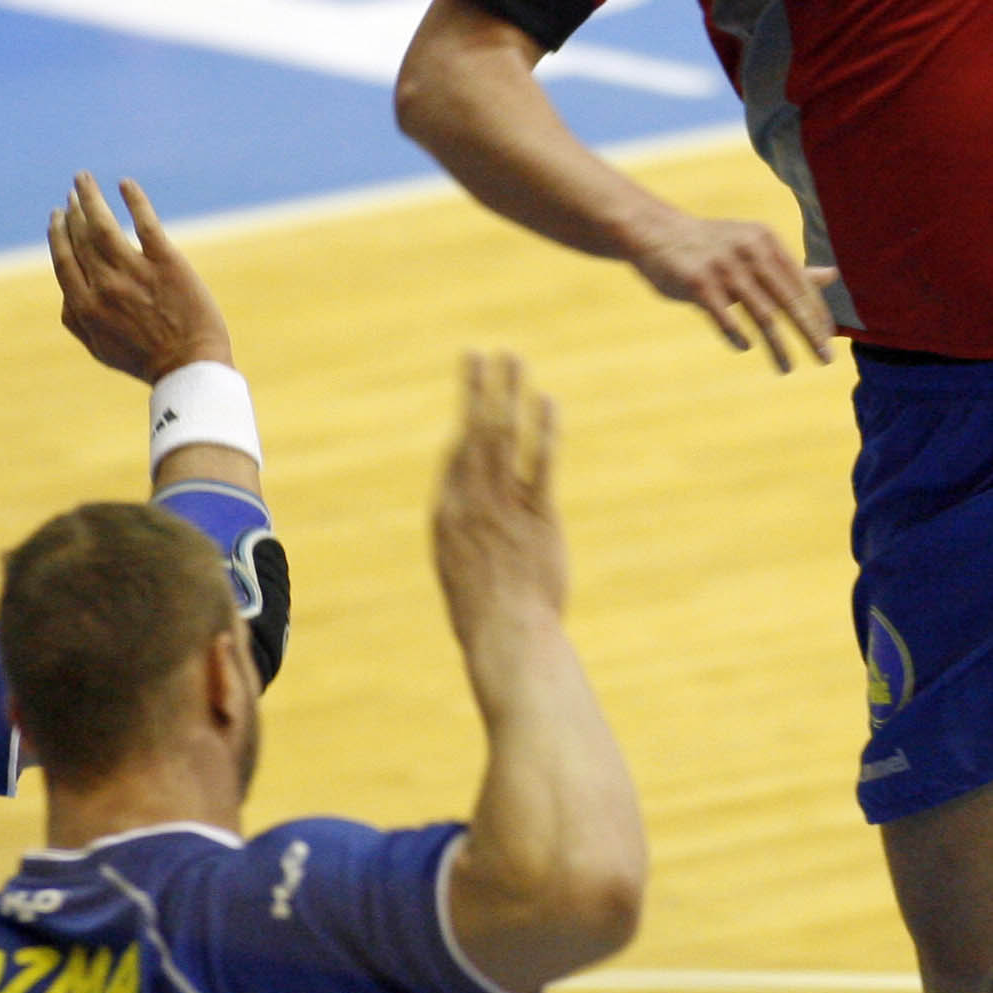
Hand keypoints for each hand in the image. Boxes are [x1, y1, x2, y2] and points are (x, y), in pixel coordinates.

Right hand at [48, 174, 233, 383]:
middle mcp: (104, 284)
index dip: (57, 235)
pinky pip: (145, 222)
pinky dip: (133, 200)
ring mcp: (134, 271)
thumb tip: (65, 293)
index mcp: (85, 306)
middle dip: (73, 211)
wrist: (190, 366)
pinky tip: (125, 184)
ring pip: (103, 224)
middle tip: (73, 192)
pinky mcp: (166, 261)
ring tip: (83, 180)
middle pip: (80, 238)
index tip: (57, 216)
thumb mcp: (99, 349)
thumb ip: (75, 320)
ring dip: (90, 197)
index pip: (63, 260)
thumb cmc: (145, 360)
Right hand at [431, 355, 566, 632]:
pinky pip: (540, 461)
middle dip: (476, 388)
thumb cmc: (484, 619)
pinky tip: (546, 400)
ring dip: (506, 391)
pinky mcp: (538, 515)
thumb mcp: (460, 577)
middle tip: (479, 353)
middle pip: (473, 431)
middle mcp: (470, 502)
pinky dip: (544, 427)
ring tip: (511, 358)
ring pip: (502, 435)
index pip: (455, 456)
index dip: (465, 423)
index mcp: (446, 516)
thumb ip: (466, 544)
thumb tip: (473, 533)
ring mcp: (503, 506)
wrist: (507, 639)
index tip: (474, 395)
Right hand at [624, 211, 834, 370]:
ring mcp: (723, 267)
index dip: (817, 313)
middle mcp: (749, 251)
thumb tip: (834, 276)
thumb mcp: (755, 248)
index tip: (829, 338)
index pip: (801, 284)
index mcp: (766, 241)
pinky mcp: (697, 282)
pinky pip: (725, 318)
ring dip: (779, 346)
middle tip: (827, 360)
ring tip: (788, 369)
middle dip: (810, 333)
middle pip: (789, 300)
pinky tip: (745, 347)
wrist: (656, 232)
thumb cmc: (713, 246)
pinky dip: (737, 336)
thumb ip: (791, 267)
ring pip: (762, 315)